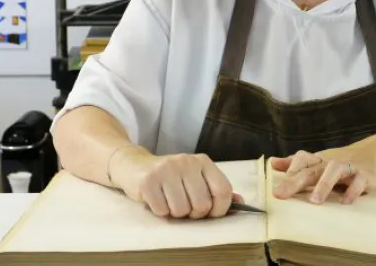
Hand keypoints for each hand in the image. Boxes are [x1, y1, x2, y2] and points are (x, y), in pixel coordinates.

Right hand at [113, 149, 241, 218]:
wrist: (135, 165)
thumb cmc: (171, 177)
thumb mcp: (195, 178)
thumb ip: (216, 189)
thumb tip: (240, 202)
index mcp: (203, 161)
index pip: (223, 190)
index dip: (219, 209)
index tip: (210, 213)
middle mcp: (187, 162)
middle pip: (202, 205)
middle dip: (194, 214)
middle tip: (184, 206)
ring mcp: (167, 169)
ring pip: (181, 210)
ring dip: (176, 213)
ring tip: (169, 201)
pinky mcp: (149, 180)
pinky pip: (162, 211)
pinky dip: (160, 212)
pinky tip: (157, 199)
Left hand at [271, 133, 375, 204]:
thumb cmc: (345, 160)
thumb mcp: (321, 161)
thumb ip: (298, 164)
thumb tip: (273, 163)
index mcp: (319, 160)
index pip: (301, 161)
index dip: (288, 172)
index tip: (275, 190)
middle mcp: (331, 161)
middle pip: (311, 169)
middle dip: (295, 181)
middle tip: (281, 194)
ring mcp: (348, 166)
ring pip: (334, 170)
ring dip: (323, 185)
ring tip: (314, 201)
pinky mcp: (365, 173)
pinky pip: (358, 181)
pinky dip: (352, 190)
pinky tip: (345, 202)